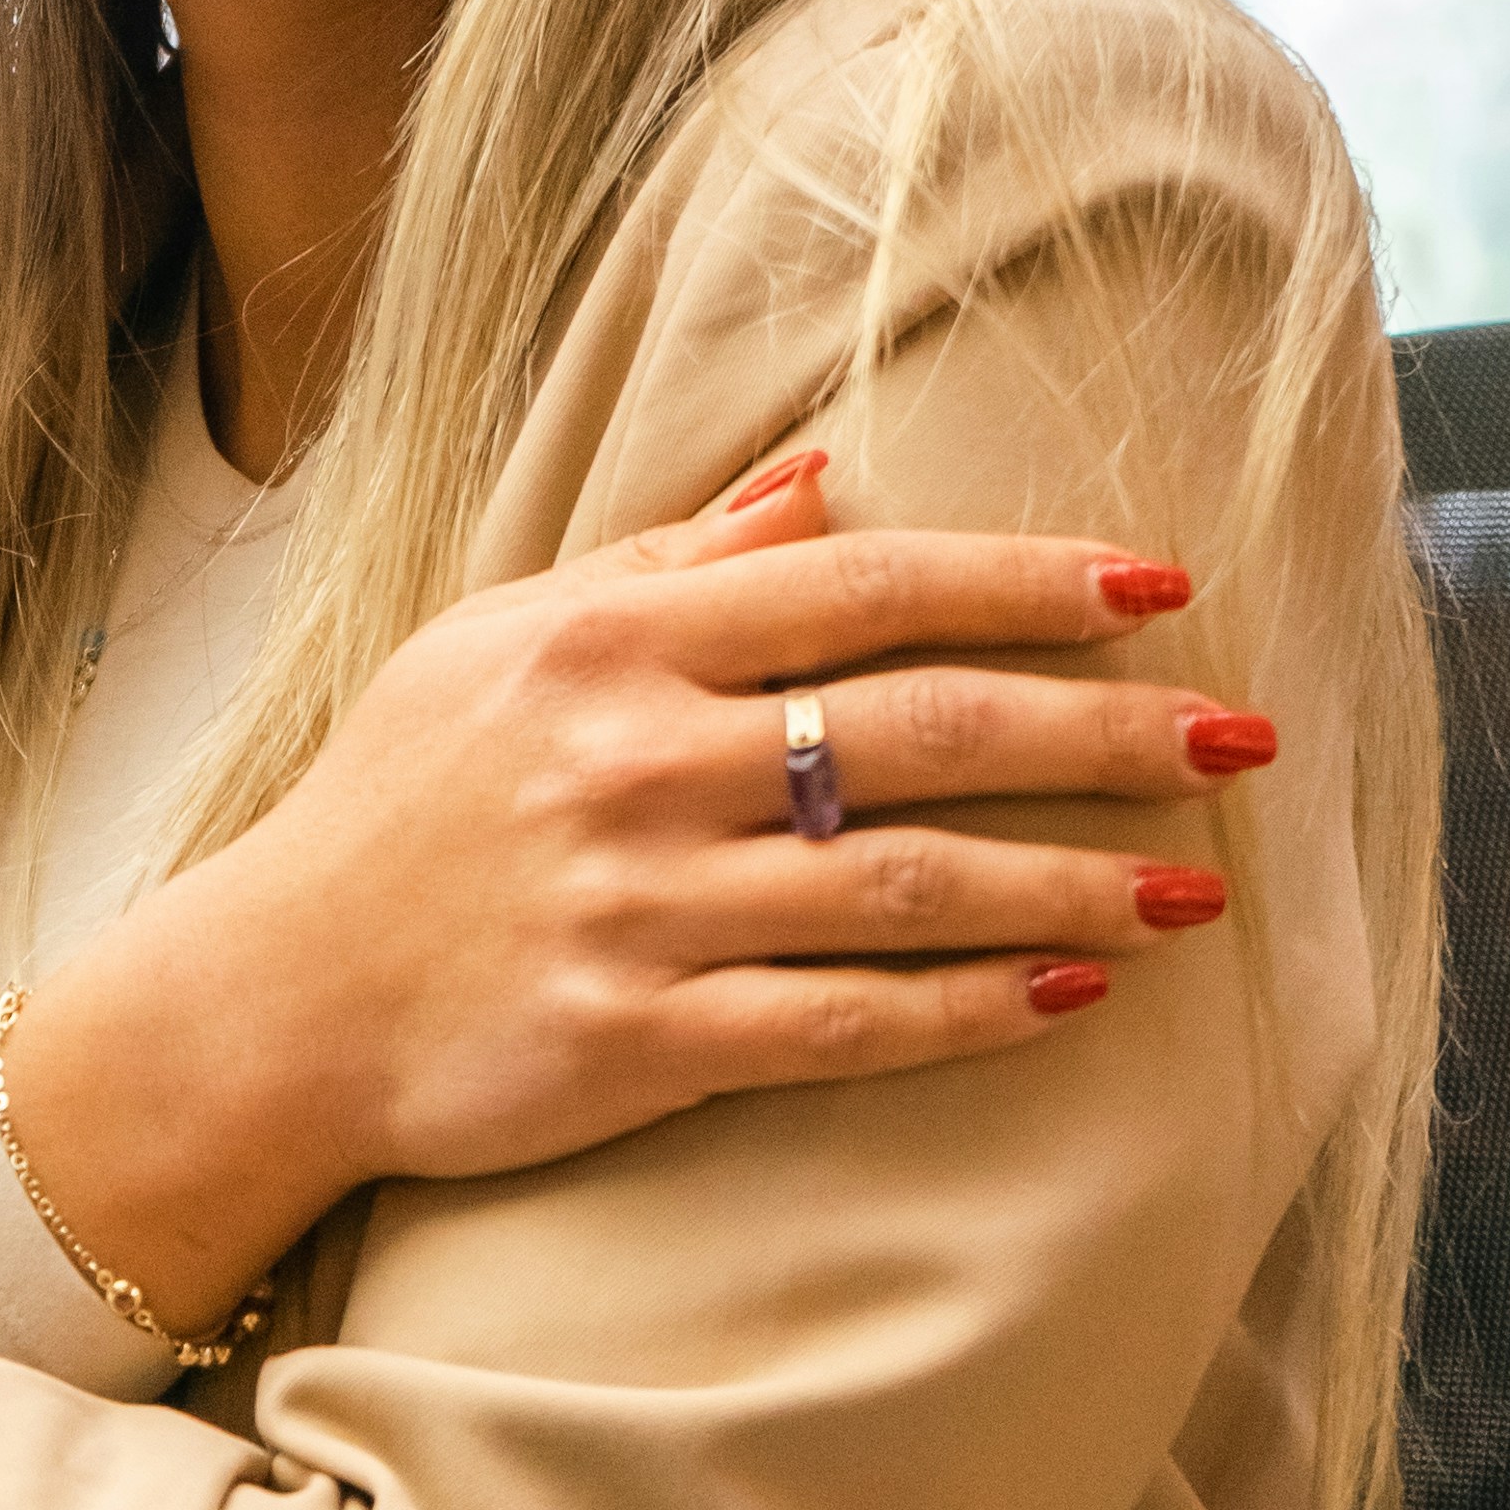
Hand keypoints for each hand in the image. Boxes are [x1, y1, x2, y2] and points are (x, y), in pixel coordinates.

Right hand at [0, 462, 1270, 1342]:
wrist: (268, 1001)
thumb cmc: (399, 805)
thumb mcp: (503, 639)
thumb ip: (670, 556)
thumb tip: (830, 472)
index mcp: (609, 635)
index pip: (867, 584)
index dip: (1029, 581)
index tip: (1161, 592)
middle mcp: (631, 757)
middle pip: (921, 725)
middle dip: (1102, 729)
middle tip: (1241, 741)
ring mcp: (636, 902)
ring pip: (907, 882)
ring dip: (1072, 881)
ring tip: (1199, 887)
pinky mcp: (634, 1038)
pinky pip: (842, 1022)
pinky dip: (969, 1009)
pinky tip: (1074, 995)